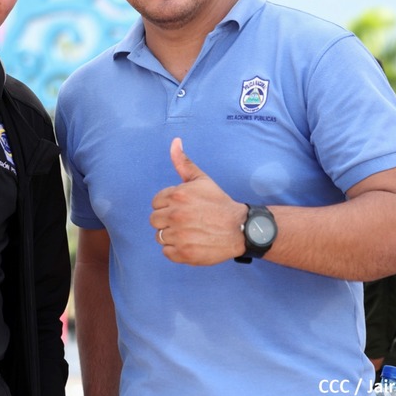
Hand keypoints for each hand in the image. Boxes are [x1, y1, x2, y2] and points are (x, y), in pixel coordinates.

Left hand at [150, 138, 246, 264]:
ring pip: (159, 236)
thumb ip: (183, 162)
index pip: (155, 203)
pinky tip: (190, 243)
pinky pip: (166, 252)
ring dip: (171, 235)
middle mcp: (176, 215)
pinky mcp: (184, 254)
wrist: (241, 229)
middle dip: (167, 220)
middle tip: (186, 221)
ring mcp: (179, 235)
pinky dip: (176, 250)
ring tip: (189, 232)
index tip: (183, 208)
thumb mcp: (201, 179)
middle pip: (154, 220)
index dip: (168, 205)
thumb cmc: (218, 203)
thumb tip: (175, 141)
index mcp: (177, 195)